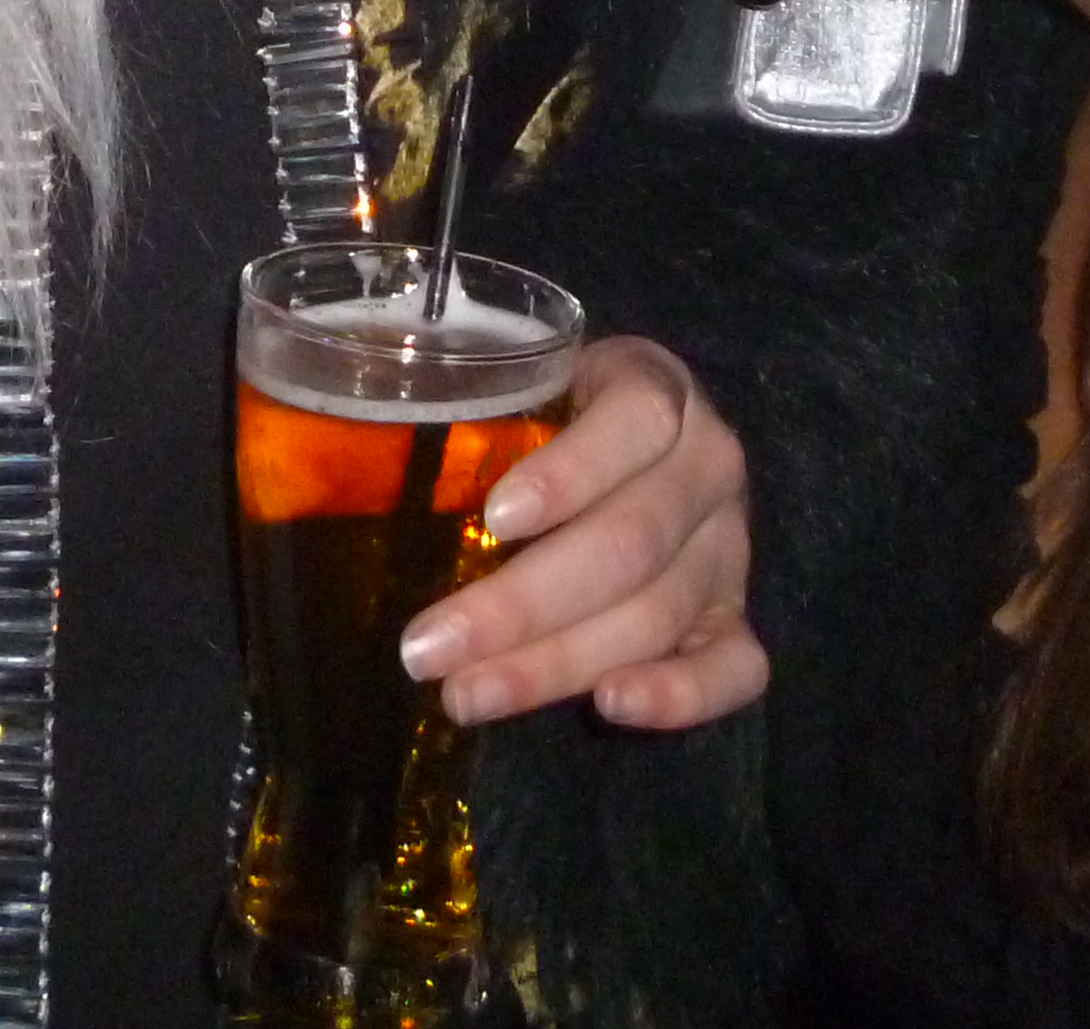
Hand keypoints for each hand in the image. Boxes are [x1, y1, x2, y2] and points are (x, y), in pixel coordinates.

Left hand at [393, 333, 762, 730]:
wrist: (640, 431)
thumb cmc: (551, 410)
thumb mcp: (523, 384)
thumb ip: (472, 410)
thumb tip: (352, 461)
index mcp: (657, 390)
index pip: (634, 421)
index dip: (570, 472)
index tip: (493, 517)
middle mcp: (709, 465)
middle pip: (629, 542)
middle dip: (521, 605)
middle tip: (427, 649)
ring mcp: (730, 547)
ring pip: (658, 613)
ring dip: (558, 664)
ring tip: (466, 695)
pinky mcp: (736, 615)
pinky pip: (737, 667)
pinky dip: (682, 695)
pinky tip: (610, 706)